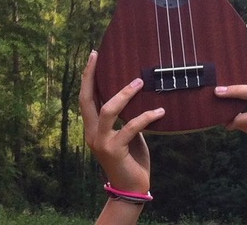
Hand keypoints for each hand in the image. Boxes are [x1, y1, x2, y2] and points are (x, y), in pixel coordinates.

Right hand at [78, 50, 163, 193]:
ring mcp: (101, 142)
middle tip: (98, 56)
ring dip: (124, 94)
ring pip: (107, 111)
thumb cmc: (132, 160)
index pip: (86, 98)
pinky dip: (146, 117)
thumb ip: (126, 118)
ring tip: (139, 82)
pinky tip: (160, 111)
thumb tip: (138, 94)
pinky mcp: (114, 151)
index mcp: (93, 128)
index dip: (88, 77)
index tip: (93, 56)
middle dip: (91, 76)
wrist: (131, 189)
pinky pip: (131, 128)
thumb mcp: (127, 135)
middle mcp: (92, 134)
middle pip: (87, 100)